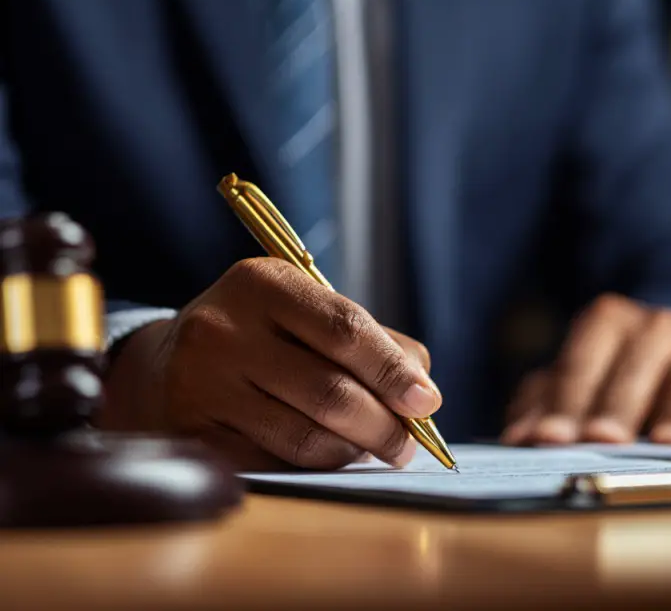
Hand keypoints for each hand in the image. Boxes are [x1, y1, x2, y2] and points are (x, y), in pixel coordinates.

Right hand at [97, 258, 440, 470]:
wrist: (166, 363)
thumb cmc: (261, 335)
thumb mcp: (307, 311)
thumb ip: (372, 340)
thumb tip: (422, 388)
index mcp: (263, 283)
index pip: (345, 329)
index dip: (392, 370)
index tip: (426, 401)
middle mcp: (224, 329)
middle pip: (329, 391)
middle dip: (382, 425)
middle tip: (406, 445)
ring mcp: (201, 384)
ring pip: (304, 435)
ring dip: (351, 450)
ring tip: (370, 449)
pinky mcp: (192, 433)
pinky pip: (273, 462)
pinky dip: (313, 464)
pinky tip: (327, 455)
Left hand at [500, 293, 670, 445]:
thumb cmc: (612, 379)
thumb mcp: (572, 384)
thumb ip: (542, 407)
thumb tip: (518, 440)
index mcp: (609, 322)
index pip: (581, 363)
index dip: (564, 402)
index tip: (548, 439)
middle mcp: (658, 331)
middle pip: (634, 369)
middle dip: (615, 407)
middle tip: (599, 441)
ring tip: (665, 443)